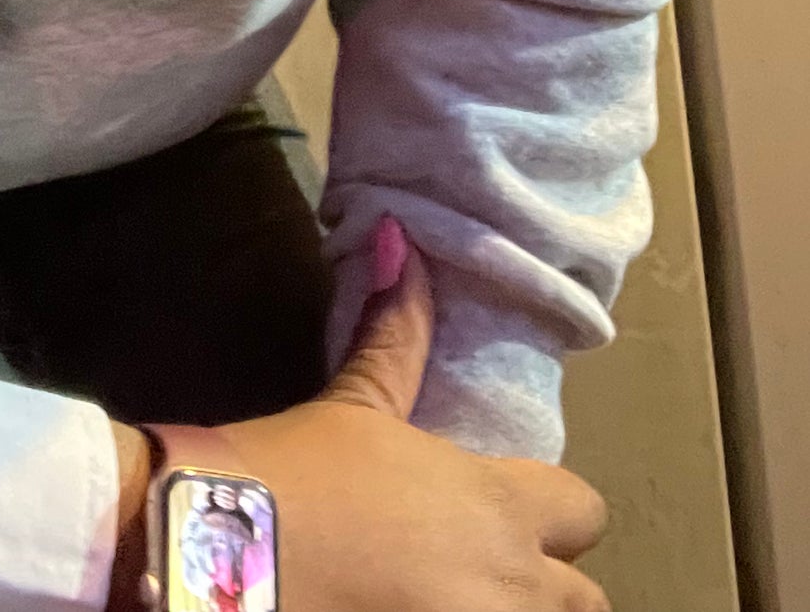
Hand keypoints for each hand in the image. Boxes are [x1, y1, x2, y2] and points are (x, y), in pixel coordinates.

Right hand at [106, 218, 609, 610]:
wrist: (228, 565)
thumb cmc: (297, 476)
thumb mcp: (353, 405)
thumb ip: (396, 334)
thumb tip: (402, 239)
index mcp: (500, 508)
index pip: (585, 511)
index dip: (552, 511)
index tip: (502, 510)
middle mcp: (517, 588)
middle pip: (584, 599)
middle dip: (544, 585)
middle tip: (482, 571)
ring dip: (513, 611)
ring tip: (451, 596)